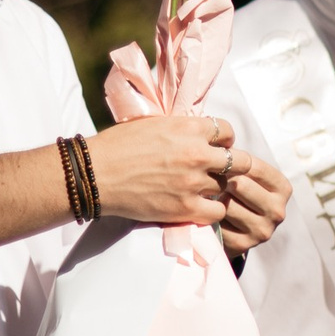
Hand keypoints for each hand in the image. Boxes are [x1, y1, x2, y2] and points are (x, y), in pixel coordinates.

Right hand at [85, 115, 236, 226]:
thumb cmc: (118, 145)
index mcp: (190, 128)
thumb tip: (200, 130)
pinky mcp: (186, 207)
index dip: (224, 140)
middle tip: (220, 171)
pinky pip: (218, 211)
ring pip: (226, 187)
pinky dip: (212, 210)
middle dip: (233, 166)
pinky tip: (200, 207)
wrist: (94, 174)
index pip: (227, 131)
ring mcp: (194, 182)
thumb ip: (182, 128)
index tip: (217, 147)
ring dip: (217, 189)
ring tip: (201, 190)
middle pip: (240, 161)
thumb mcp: (154, 124)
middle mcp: (198, 154)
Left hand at [216, 152, 290, 254]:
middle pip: (239, 185)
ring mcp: (263, 230)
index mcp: (283, 189)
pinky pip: (218, 223)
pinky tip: (208, 213)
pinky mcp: (244, 245)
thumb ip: (240, 162)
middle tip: (206, 177)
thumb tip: (220, 148)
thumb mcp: (247, 174)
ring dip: (212, 199)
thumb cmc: (239, 191)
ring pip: (226, 205)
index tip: (216, 160)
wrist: (235, 228)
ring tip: (207, 195)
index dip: (231, 161)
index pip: (254, 166)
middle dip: (220, 179)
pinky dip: (209, 217)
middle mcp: (278, 211)